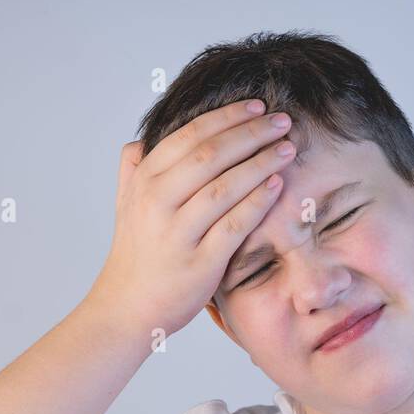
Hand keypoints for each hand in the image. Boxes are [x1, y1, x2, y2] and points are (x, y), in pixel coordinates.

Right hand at [90, 99, 296, 340]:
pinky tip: (277, 186)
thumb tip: (141, 141)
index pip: (190, 135)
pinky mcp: (199, 263)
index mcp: (144, 181)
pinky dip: (257, 202)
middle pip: (210, 155)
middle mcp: (157, 202)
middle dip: (251, 133)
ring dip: (260, 163)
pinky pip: (233, 226)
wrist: (127, 307)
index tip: (256, 106)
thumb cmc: (136, 255)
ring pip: (224, 187)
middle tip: (283, 121)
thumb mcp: (125, 206)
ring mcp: (177, 233)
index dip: (226, 117)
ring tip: (287, 149)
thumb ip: (133, 170)